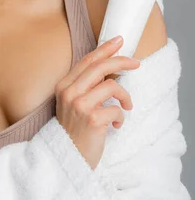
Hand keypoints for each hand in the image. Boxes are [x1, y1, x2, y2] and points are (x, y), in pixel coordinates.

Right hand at [55, 36, 139, 169]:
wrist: (67, 158)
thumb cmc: (75, 130)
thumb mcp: (74, 103)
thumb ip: (86, 86)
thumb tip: (110, 69)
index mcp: (64, 85)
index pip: (87, 60)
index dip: (104, 49)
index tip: (118, 41)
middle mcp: (69, 92)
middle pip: (100, 67)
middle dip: (121, 61)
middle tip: (135, 63)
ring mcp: (80, 105)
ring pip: (111, 86)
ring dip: (124, 96)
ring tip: (126, 107)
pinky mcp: (92, 119)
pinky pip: (116, 109)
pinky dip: (121, 116)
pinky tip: (116, 125)